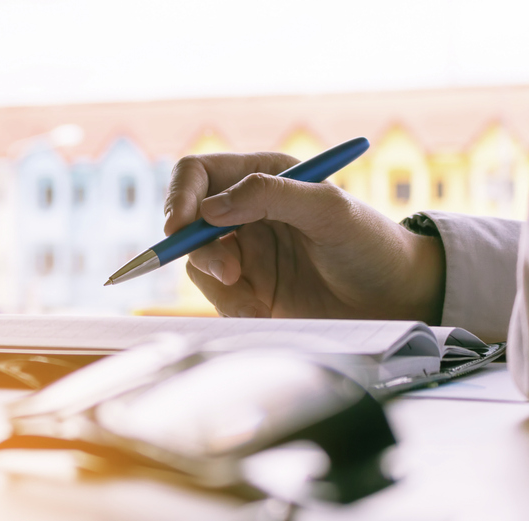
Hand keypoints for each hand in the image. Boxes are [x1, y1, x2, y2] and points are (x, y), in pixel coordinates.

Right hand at [164, 152, 444, 323]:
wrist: (398, 302)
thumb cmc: (372, 245)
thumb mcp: (328, 210)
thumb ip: (269, 196)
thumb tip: (209, 208)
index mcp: (263, 176)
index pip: (198, 174)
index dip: (180, 196)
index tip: (179, 226)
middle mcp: (246, 210)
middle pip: (187, 221)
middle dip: (199, 248)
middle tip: (229, 273)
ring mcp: (244, 251)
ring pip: (197, 261)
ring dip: (218, 282)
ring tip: (256, 300)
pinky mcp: (247, 289)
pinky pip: (215, 294)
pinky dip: (232, 305)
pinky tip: (265, 311)